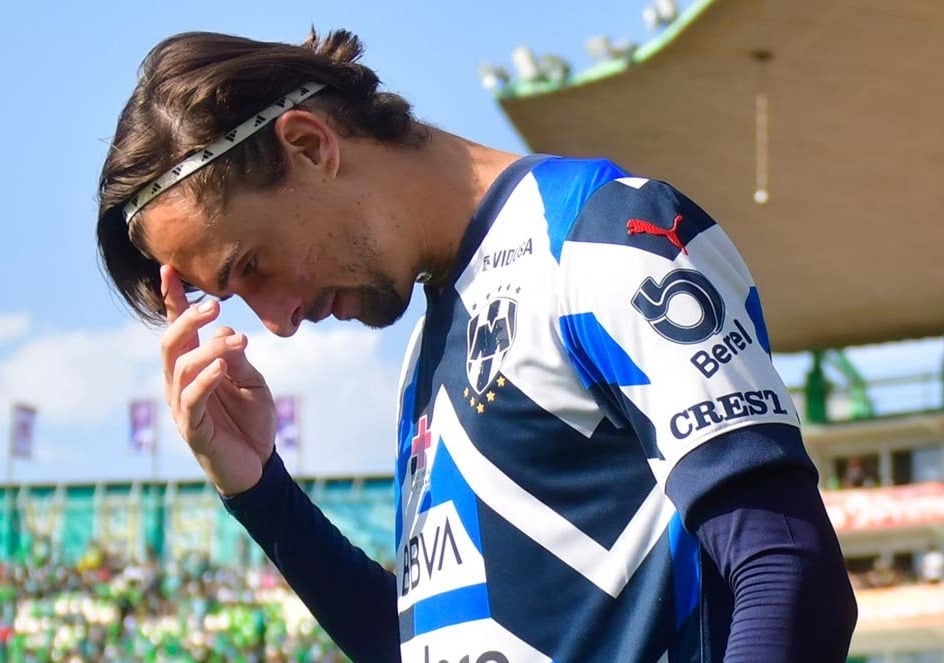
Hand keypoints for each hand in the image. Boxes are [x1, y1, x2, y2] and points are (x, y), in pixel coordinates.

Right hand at [160, 265, 275, 494]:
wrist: (259, 466)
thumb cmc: (252, 421)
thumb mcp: (253, 381)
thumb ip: (237, 357)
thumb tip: (223, 331)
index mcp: (195, 367)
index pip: (178, 329)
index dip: (172, 300)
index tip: (169, 269)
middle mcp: (181, 383)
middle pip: (170, 343)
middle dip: (188, 320)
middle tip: (215, 304)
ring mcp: (183, 406)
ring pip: (182, 368)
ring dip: (210, 349)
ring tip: (238, 340)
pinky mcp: (193, 429)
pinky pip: (192, 400)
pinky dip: (206, 380)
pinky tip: (222, 367)